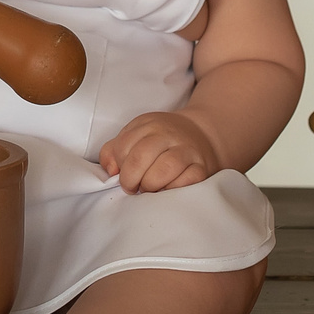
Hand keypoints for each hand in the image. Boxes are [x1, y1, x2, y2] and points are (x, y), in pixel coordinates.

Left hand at [98, 112, 220, 194]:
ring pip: (165, 168)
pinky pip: (187, 181)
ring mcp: (187, 150)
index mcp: (147, 125)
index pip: (123, 147)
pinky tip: (168, 189)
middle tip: (133, 187)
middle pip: (141, 156)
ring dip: (151, 184)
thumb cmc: (161, 139)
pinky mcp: (202, 167)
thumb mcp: (135, 135)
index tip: (124, 176)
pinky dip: (173, 189)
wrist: (201, 133)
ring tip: (150, 188)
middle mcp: (167, 134)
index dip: (120, 167)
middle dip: (131, 178)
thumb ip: (113, 151)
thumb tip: (111, 171)